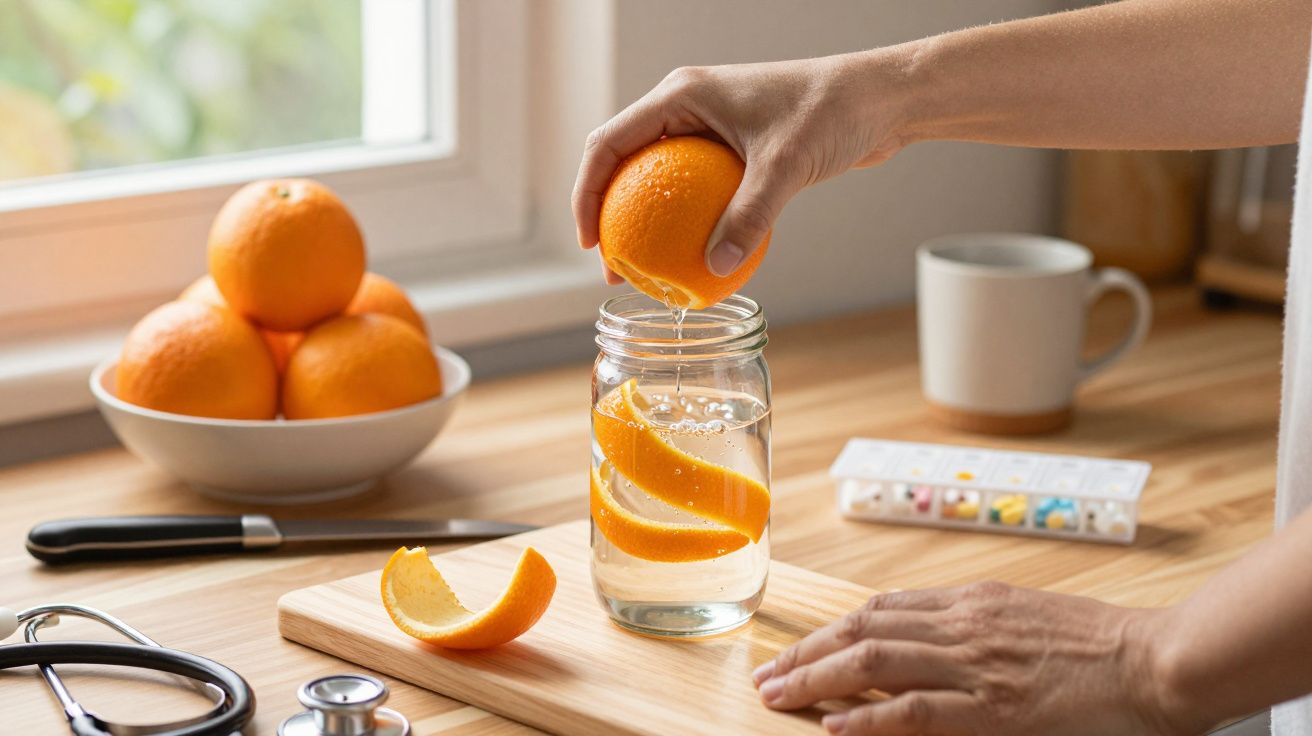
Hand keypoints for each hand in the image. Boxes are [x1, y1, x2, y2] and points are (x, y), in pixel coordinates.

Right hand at [571, 50, 912, 282]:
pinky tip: (693, 263)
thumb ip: (748, 216)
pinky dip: (686, 226)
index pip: (609, 144)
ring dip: (645, 226)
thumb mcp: (783, 167)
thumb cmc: (829, 112)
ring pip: (657, 182)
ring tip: (645, 274)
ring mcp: (707, 128)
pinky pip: (694, 194)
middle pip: (623, 164)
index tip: (592, 245)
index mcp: (681, 94)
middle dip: (609, 217)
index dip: (588, 195)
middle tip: (615, 271)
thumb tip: (714, 269)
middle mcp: (686, 108)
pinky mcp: (731, 150)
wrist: (877, 99)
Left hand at [753, 581, 1201, 734]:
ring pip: (874, 661)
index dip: (831, 630)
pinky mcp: (995, 706)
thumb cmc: (1098, 643)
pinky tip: (835, 724)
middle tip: (767, 674)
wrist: (1156, 661)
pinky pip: (915, 709)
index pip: (879, 609)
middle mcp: (963, 624)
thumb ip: (973, 623)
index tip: (798, 647)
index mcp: (970, 601)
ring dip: (817, 678)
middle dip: (807, 652)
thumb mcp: (1024, 616)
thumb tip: (923, 634)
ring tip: (778, 695)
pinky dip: (868, 716)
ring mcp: (976, 663)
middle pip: (862, 629)